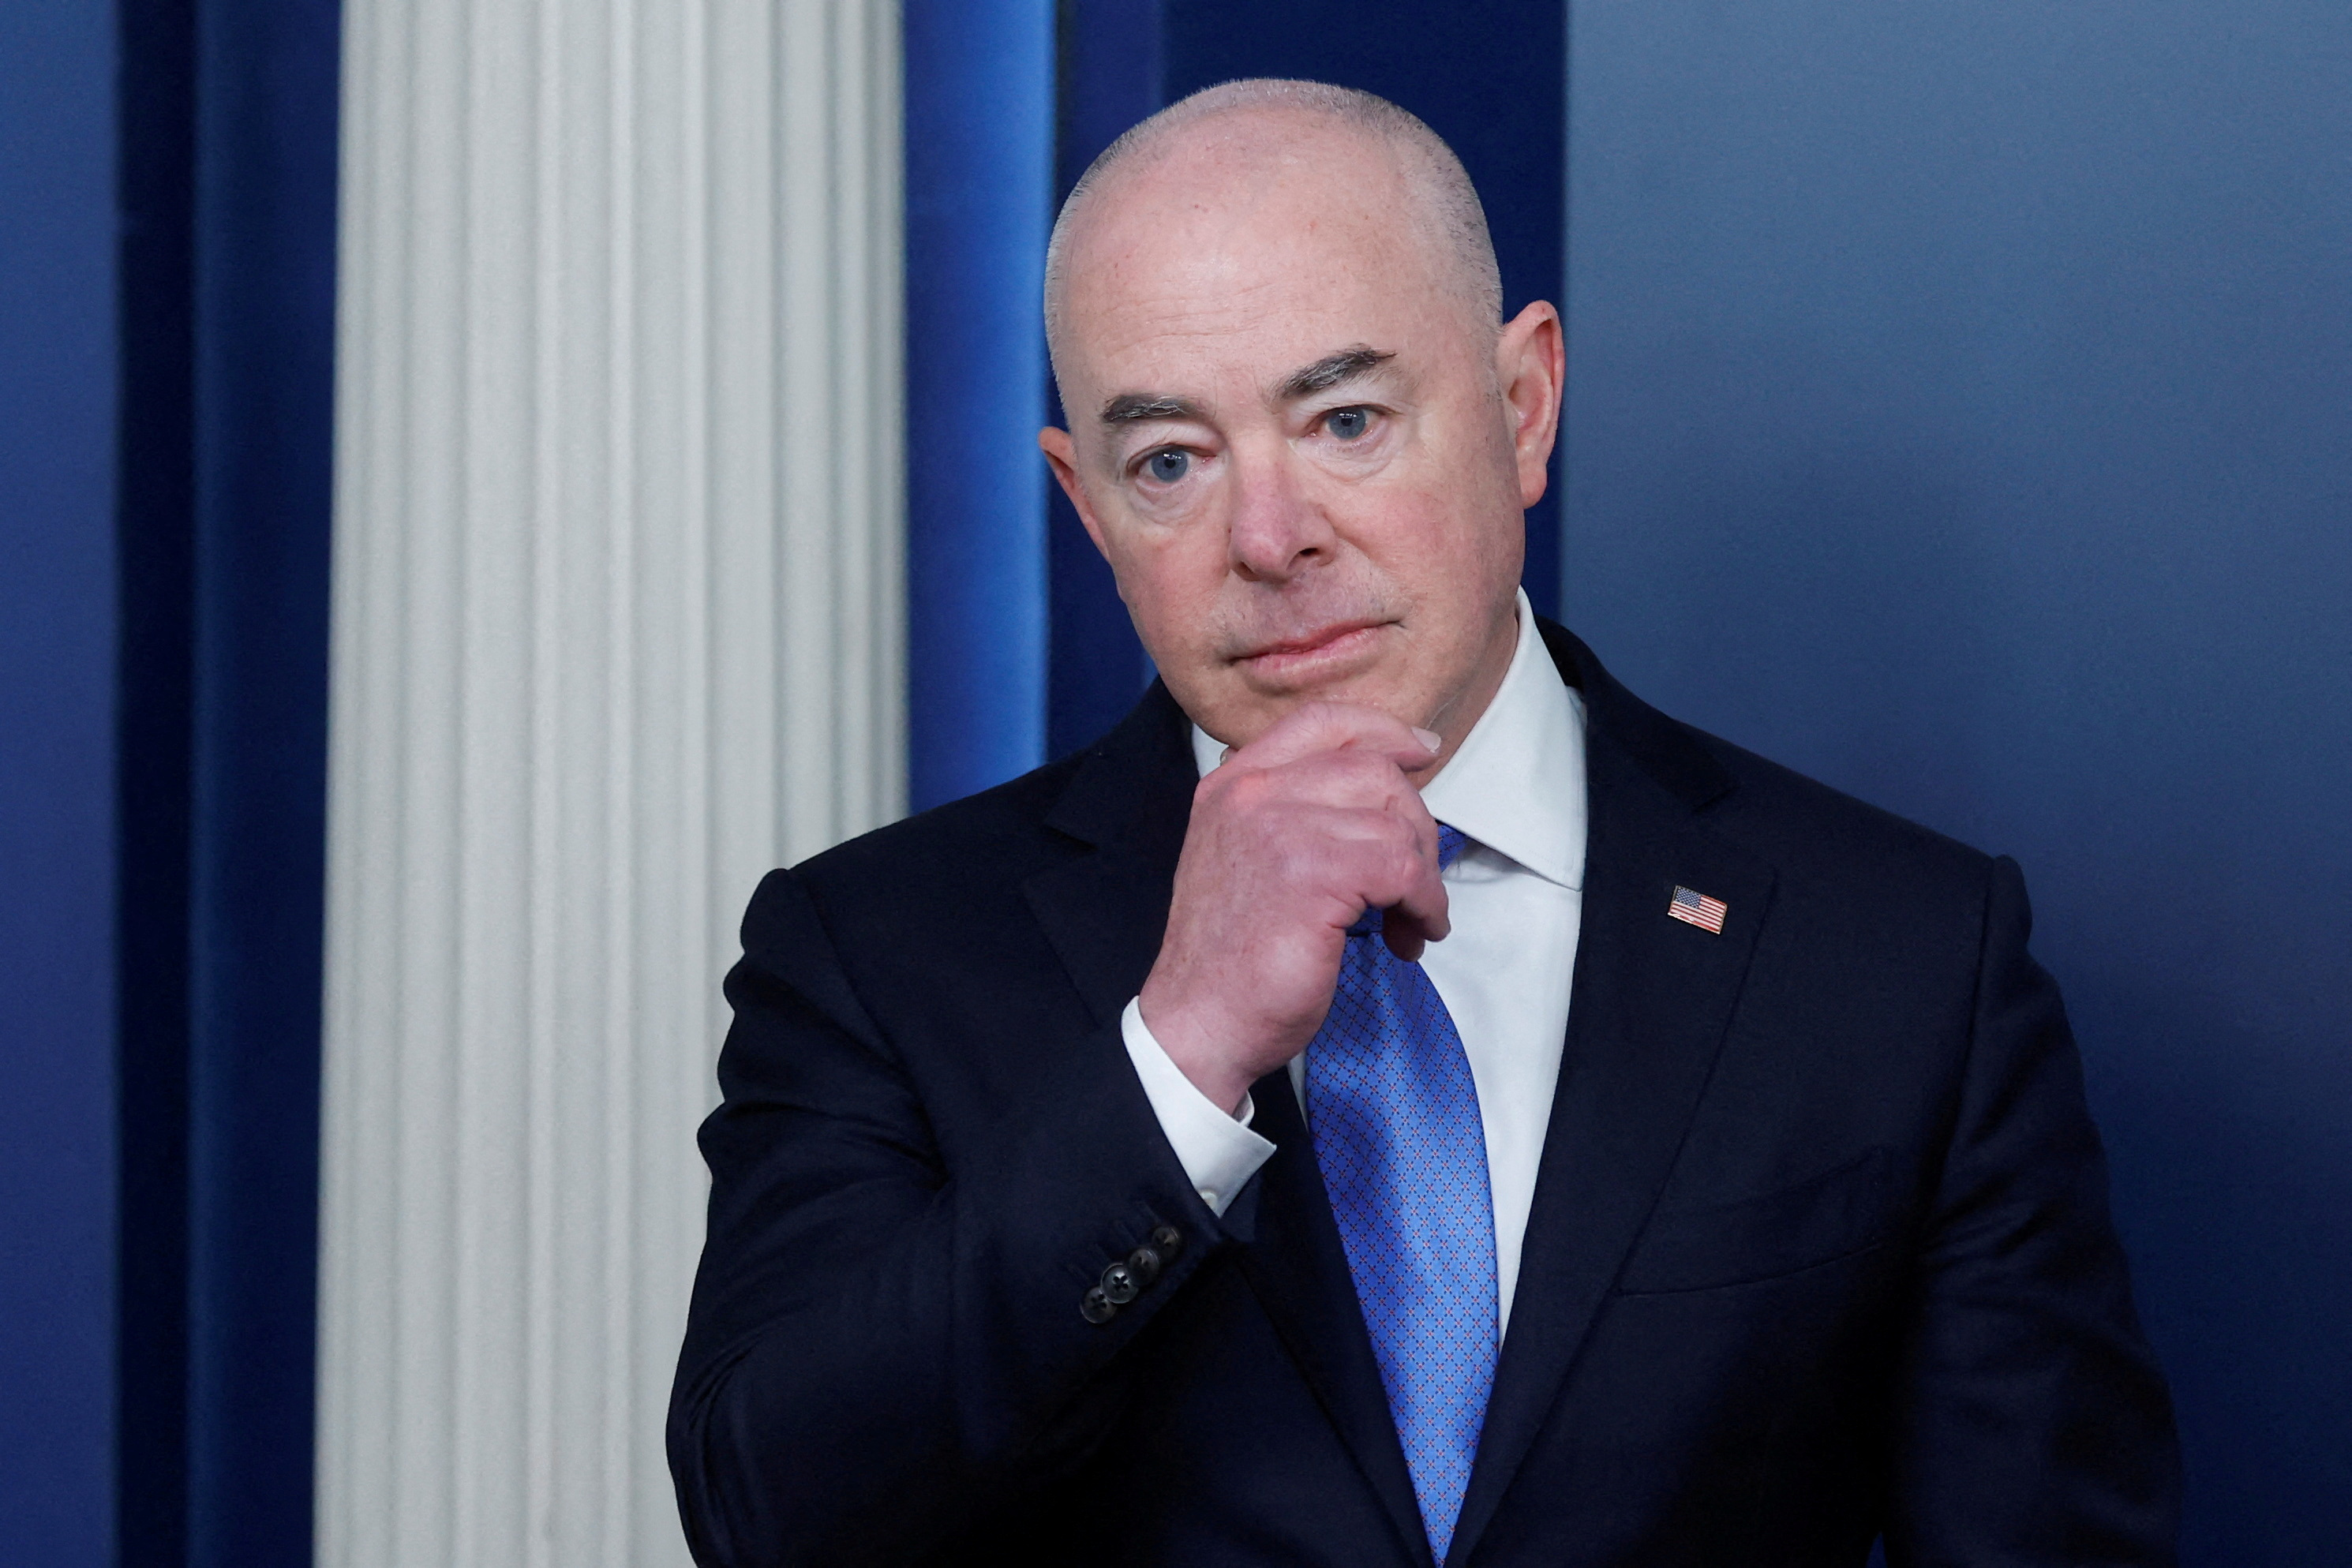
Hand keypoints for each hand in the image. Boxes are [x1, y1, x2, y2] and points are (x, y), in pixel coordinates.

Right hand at [1138, 702, 1449, 1115]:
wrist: (1198, 1023)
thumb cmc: (1229, 959)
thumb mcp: (1246, 858)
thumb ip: (1292, 815)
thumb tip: (1381, 798)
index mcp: (1232, 784)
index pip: (1322, 723)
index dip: (1383, 731)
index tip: (1420, 752)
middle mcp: (1252, 793)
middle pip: (1374, 771)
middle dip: (1414, 827)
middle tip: (1415, 884)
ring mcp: (1281, 827)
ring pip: (1396, 822)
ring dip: (1423, 877)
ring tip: (1409, 921)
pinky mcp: (1314, 872)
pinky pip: (1404, 867)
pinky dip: (1424, 903)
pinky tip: (1410, 934)